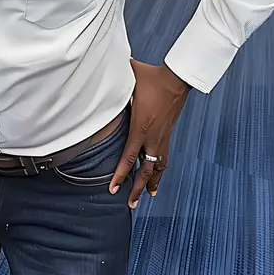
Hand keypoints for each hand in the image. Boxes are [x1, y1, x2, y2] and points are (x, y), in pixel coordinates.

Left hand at [109, 59, 189, 207]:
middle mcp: (152, 137)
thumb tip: (97, 71)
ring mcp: (162, 136)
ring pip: (157, 167)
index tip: (113, 189)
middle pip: (145, 170)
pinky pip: (164, 157)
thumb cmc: (152, 78)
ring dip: (152, 182)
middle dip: (137, 188)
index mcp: (140, 127)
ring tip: (147, 195)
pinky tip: (159, 174)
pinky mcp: (168, 133)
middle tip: (131, 203)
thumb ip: (112, 79)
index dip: (120, 175)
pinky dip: (161, 169)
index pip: (128, 158)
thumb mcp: (127, 79)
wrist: (176, 78)